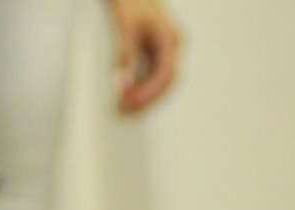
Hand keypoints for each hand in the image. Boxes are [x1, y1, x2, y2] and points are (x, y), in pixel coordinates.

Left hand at [108, 0, 180, 114]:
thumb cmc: (129, 0)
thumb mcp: (124, 23)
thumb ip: (125, 51)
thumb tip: (122, 82)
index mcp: (171, 38)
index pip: (166, 74)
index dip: (150, 93)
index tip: (130, 104)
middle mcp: (173, 45)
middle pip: (166, 82)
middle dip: (147, 101)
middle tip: (125, 114)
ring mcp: (167, 47)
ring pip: (160, 81)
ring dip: (144, 97)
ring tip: (123, 109)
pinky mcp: (156, 48)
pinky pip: (152, 73)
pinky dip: (141, 86)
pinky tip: (126, 95)